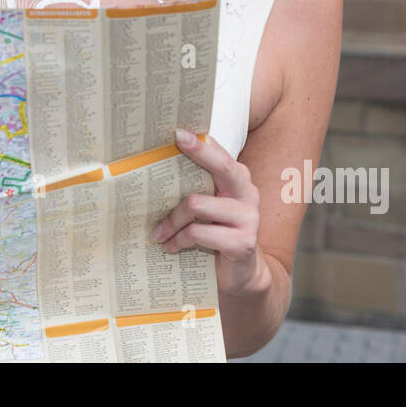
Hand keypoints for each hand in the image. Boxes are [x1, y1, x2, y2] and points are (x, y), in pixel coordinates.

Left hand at [150, 128, 272, 298]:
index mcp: (238, 180)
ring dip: (171, 219)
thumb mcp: (209, 208)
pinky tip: (170, 246)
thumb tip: (159, 165)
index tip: (178, 132)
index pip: (220, 154)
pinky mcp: (242, 242)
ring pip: (197, 204)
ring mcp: (248, 217)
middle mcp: (247, 193)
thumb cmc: (217, 234)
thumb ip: (196, 187)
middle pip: (221, 167)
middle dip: (197, 154)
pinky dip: (179, 239)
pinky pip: (198, 232)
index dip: (200, 143)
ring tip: (157, 233)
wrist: (241, 274)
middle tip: (173, 143)